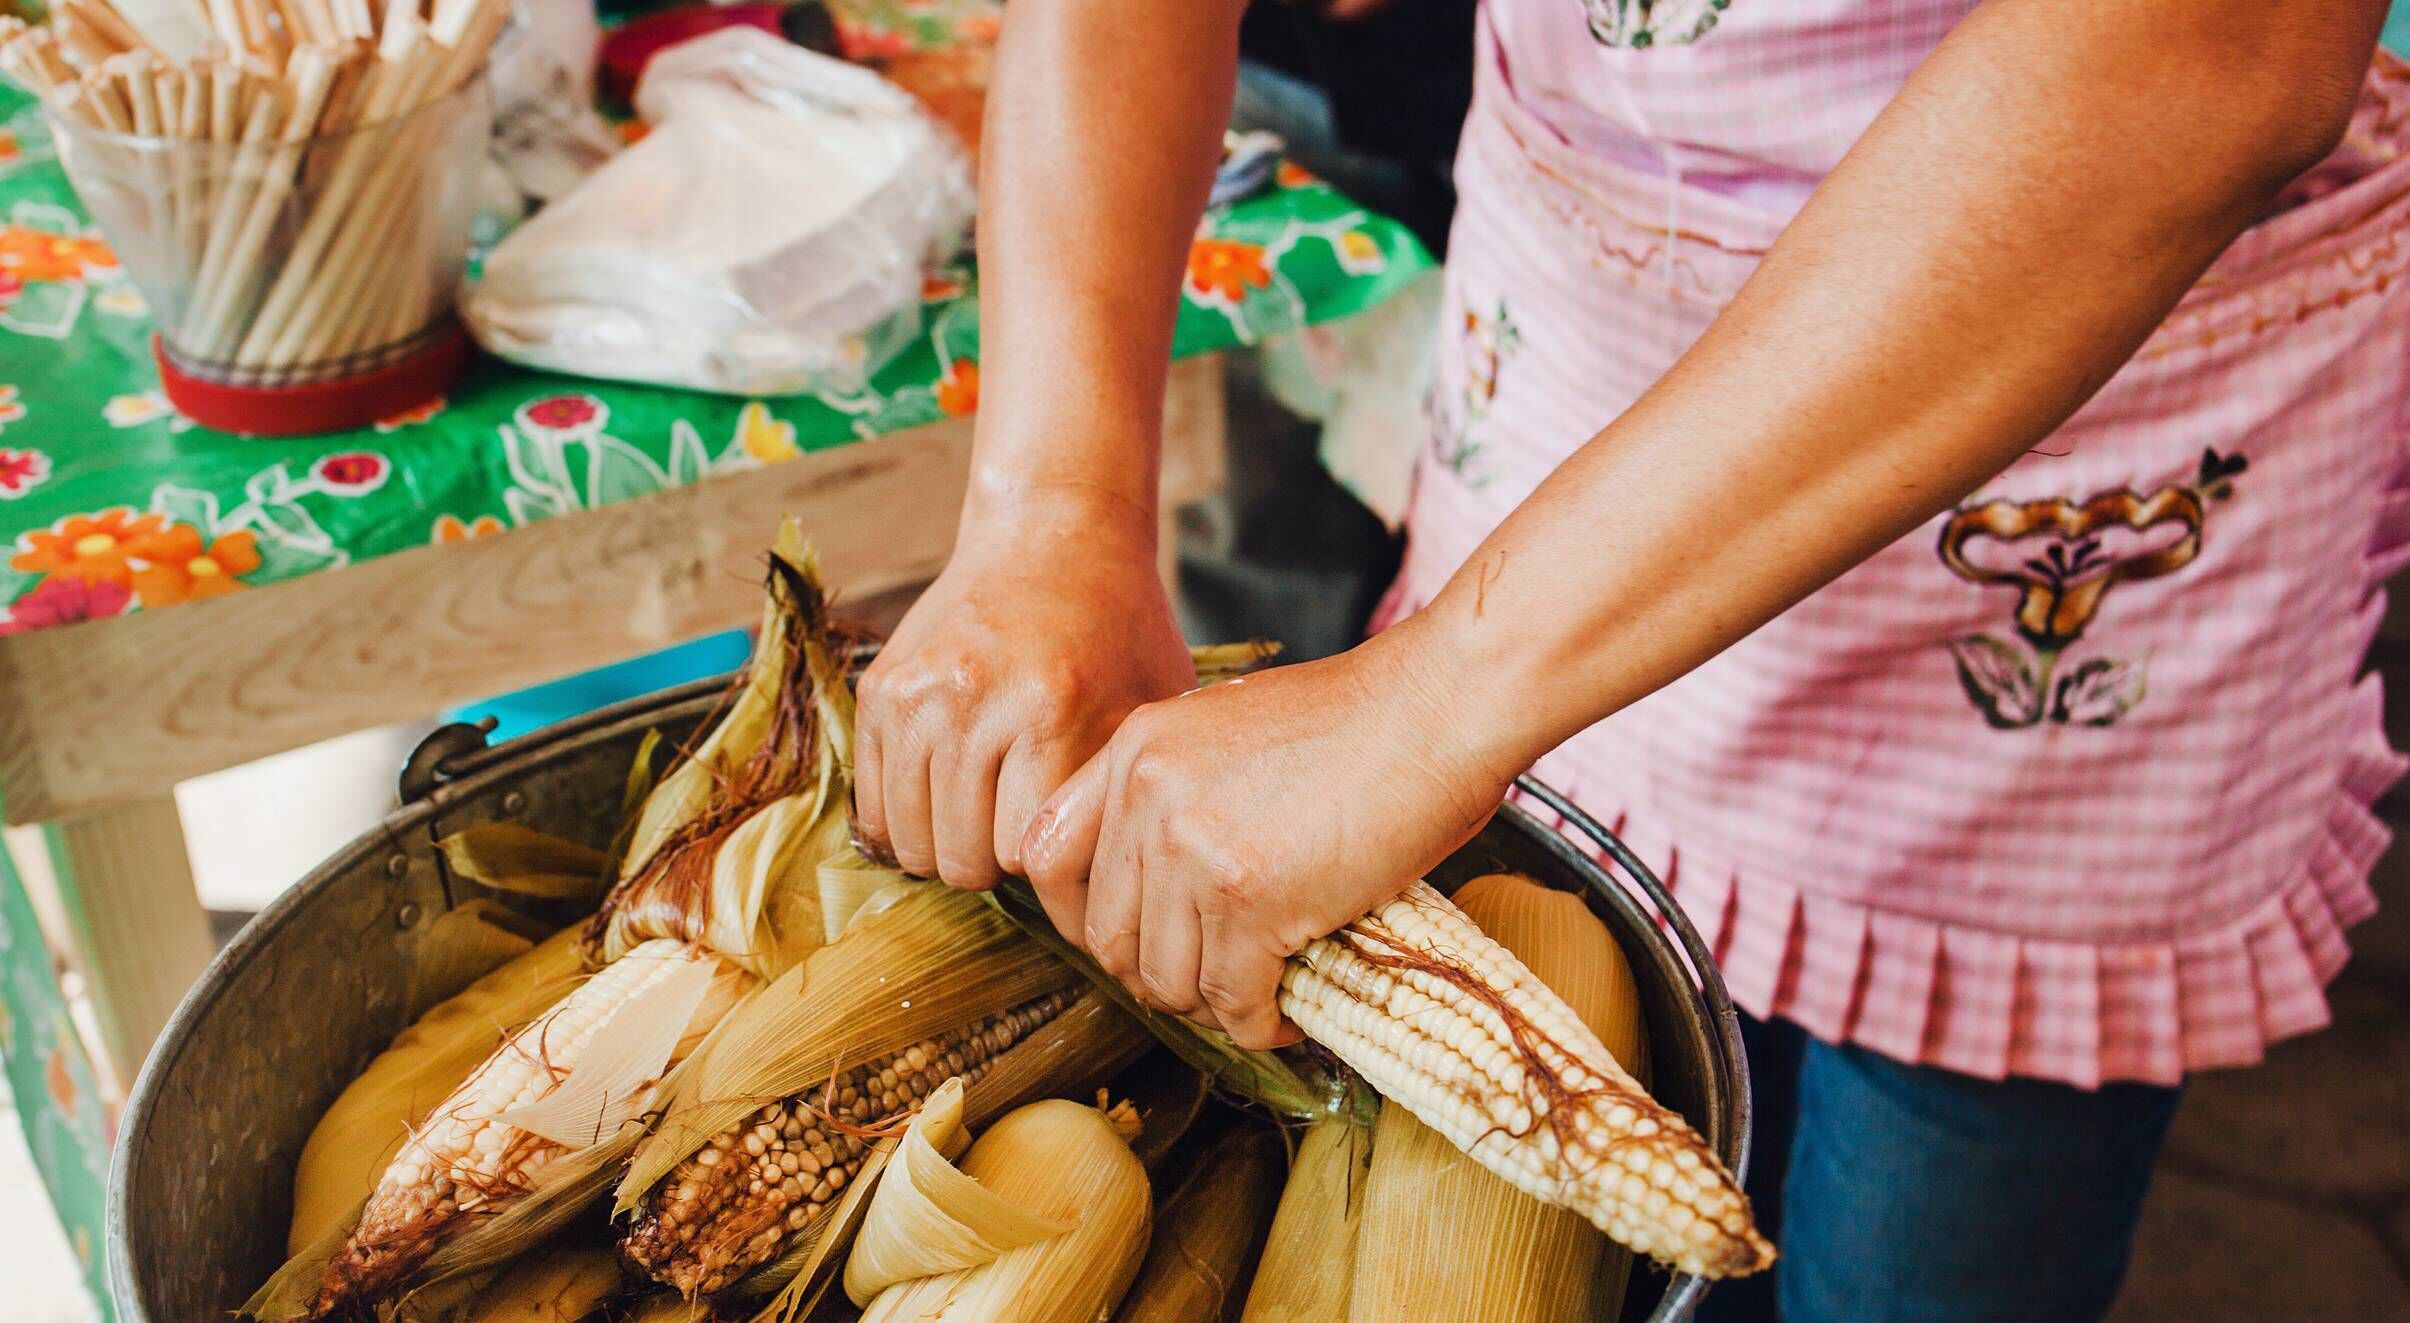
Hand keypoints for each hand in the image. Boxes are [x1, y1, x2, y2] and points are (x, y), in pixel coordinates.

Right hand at [853, 493, 1193, 888]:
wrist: (1052, 537)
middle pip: (964, 860)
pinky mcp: (879, 690)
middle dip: (997, 864)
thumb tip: (1106, 899)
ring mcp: (917, 695)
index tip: (1069, 851)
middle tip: (1024, 828)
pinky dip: (909, 817)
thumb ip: (1122, 800)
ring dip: (950, 843)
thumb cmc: (1118, 632)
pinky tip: (950, 792)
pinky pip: (874, 808)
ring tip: (988, 810)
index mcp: (1052, 712)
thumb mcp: (1151, 709)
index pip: (1027, 858)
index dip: (1052, 869)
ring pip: (913, 844)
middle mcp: (974, 701)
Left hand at [1020, 621, 1519, 1048]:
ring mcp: (1193, 847)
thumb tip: (1167, 893)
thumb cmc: (1363, 720)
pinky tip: (1291, 1013)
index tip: (1127, 942)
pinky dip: (1261, 1024)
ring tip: (1259, 998)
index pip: (1046, 855)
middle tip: (1213, 983)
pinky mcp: (1250, 898)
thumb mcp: (1231, 729)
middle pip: (1106, 938)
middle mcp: (1146, 795)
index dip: (1079, 918)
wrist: (1440, 705)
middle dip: (1158, 976)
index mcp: (1136, 748)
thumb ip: (1181, 794)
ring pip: (1167, 981)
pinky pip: (1232, 1000)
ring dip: (1214, 1006)